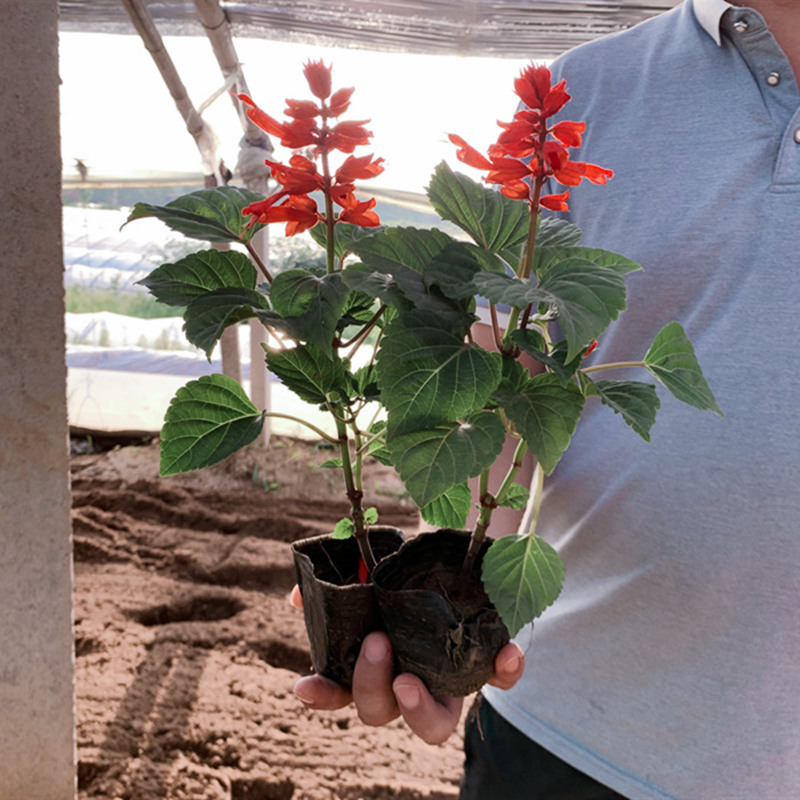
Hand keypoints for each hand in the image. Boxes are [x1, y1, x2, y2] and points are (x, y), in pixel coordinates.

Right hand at [289, 585, 524, 744]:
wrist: (457, 558)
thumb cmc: (407, 573)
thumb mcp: (372, 568)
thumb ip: (341, 580)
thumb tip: (298, 596)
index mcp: (376, 663)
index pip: (342, 692)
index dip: (324, 695)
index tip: (305, 686)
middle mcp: (407, 682)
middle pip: (379, 712)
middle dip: (370, 684)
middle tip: (376, 642)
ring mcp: (446, 683)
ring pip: (434, 724)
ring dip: (419, 709)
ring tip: (410, 680)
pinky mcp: (486, 668)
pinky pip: (499, 681)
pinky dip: (504, 671)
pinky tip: (506, 650)